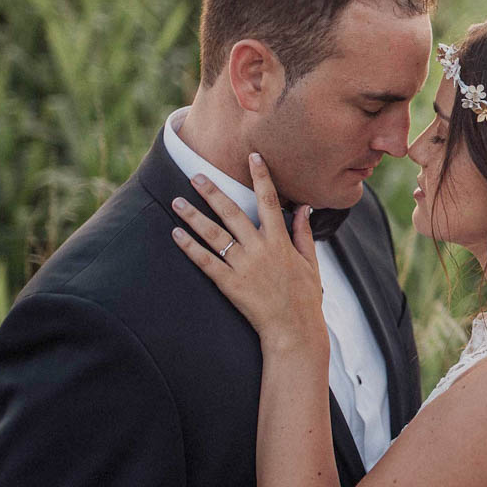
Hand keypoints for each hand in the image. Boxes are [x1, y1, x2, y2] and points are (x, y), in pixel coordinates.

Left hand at [169, 153, 324, 348]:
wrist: (294, 329)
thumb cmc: (305, 297)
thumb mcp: (311, 263)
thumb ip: (303, 234)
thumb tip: (303, 208)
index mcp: (280, 241)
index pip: (270, 201)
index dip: (261, 177)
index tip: (253, 157)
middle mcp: (260, 249)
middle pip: (233, 213)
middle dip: (213, 192)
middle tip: (196, 175)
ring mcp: (243, 266)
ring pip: (214, 235)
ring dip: (194, 216)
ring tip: (177, 201)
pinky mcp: (229, 284)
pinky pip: (205, 262)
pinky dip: (189, 247)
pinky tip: (176, 234)